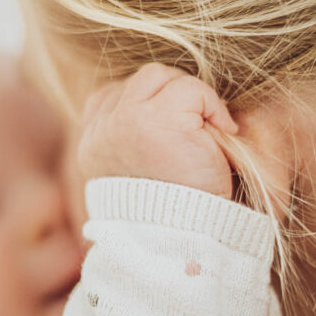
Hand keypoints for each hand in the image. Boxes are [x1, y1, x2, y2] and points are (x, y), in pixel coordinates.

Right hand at [78, 63, 237, 198]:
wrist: (181, 239)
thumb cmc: (170, 212)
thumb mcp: (136, 172)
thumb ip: (132, 138)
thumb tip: (156, 105)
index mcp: (92, 143)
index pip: (113, 95)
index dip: (151, 104)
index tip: (173, 134)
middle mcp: (101, 130)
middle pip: (142, 80)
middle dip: (174, 95)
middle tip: (197, 130)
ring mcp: (126, 121)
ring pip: (162, 76)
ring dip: (190, 96)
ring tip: (206, 130)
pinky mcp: (159, 120)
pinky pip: (191, 89)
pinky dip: (212, 105)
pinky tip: (223, 132)